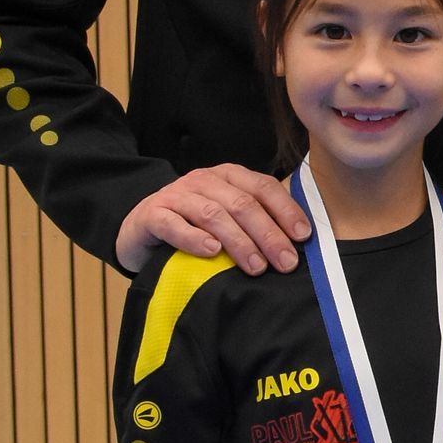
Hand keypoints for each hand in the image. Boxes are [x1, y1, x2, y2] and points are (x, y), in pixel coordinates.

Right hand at [117, 167, 310, 275]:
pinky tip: (211, 252)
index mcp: (228, 176)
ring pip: (213, 214)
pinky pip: (174, 224)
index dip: (285, 210)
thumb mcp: (227, 217)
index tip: (303, 236)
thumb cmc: (192, 225)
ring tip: (256, 267)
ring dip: (239, 241)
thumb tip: (297, 245)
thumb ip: (256, 222)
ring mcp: (176, 195)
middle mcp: (204, 180)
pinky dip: (193, 238)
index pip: (263, 187)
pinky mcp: (152, 214)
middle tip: (285, 262)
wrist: (139, 227)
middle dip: (268, 234)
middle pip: (242, 204)